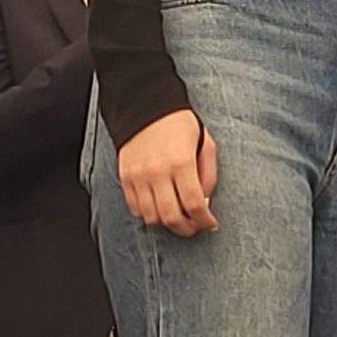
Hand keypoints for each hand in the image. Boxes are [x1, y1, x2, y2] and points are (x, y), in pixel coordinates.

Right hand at [118, 108, 218, 235]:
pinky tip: (160, 208)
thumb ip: (209, 175)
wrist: (146, 107)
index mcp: (181, 162)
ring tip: (178, 217)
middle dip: (187, 229)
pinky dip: (149, 215)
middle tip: (195, 226)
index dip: (205, 221)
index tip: (210, 223)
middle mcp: (158, 172)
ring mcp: (139, 176)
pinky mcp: (125, 177)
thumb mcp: (206, 143)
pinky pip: (135, 209)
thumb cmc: (179, 125)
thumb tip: (205, 203)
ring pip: (152, 217)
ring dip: (167, 224)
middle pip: (172, 217)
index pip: (194, 204)